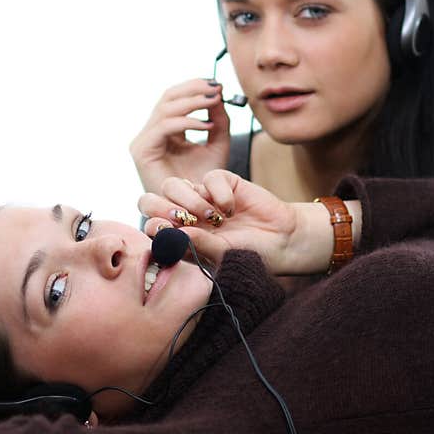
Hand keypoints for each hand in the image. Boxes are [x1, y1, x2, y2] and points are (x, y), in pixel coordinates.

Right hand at [129, 79, 230, 194]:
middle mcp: (151, 133)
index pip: (175, 97)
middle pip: (167, 97)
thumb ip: (218, 118)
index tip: (218, 85)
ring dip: (192, 102)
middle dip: (193, 90)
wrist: (194, 211)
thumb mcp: (217, 143)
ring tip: (215, 102)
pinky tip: (207, 126)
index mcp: (166, 129)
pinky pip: (164, 127)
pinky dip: (187, 122)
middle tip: (217, 89)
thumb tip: (218, 92)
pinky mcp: (142, 151)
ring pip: (165, 108)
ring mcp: (143, 141)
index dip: (195, 86)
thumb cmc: (204, 181)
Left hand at [138, 170, 331, 274]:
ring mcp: (201, 197)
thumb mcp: (221, 255)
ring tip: (212, 217)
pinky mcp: (222, 182)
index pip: (150, 225)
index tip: (167, 230)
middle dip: (161, 207)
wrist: (282, 240)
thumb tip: (167, 233)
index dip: (153, 224)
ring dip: (189, 200)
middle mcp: (185, 216)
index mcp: (179, 237)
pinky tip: (231, 208)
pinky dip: (217, 193)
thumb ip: (195, 245)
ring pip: (173, 185)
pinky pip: (207, 178)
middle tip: (182, 218)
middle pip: (150, 200)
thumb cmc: (250, 253)